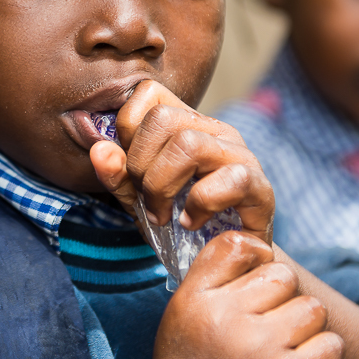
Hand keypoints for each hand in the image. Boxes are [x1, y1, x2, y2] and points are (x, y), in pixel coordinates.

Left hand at [90, 79, 273, 243]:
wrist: (229, 264)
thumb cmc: (182, 223)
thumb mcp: (139, 199)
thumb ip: (118, 174)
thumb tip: (99, 150)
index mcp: (186, 123)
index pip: (148, 93)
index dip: (127, 130)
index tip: (130, 168)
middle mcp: (215, 130)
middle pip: (162, 118)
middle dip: (140, 165)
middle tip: (145, 198)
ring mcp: (240, 155)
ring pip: (189, 144)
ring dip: (162, 187)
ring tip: (162, 215)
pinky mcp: (260, 186)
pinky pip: (227, 180)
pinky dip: (199, 206)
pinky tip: (191, 222)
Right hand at [144, 232, 343, 358]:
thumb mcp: (182, 315)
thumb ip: (211, 275)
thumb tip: (257, 245)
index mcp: (196, 299)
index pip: (239, 245)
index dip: (256, 258)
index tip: (254, 281)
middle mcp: (226, 319)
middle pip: (284, 276)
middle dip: (282, 298)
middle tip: (266, 326)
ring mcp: (260, 349)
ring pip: (313, 308)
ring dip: (305, 328)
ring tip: (282, 349)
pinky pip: (331, 344)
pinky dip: (322, 357)